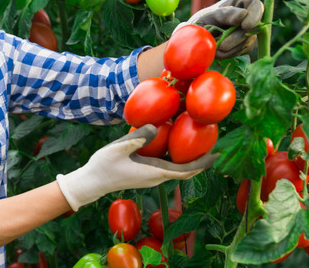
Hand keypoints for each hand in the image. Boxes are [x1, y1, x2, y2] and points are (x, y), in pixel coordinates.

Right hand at [56, 125, 215, 210]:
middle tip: (213, 146)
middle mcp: (156, 177)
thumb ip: (136, 138)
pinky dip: (176, 158)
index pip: (185, 171)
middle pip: (185, 171)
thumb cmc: (103, 166)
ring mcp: (151, 176)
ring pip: (176, 169)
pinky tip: (174, 144)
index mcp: (154, 172)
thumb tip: (155, 127)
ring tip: (198, 143)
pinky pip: (167, 166)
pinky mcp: (145, 173)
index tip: (216, 155)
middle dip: (200, 161)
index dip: (202, 164)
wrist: (92, 182)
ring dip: (189, 159)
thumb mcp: (117, 148)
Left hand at [174, 0, 263, 58]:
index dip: (254, 16)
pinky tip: (218, 53)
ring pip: (248, 41)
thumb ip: (225, 14)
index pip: (256, 6)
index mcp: (242, 1)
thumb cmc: (203, 20)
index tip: (245, 26)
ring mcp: (250, 30)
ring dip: (231, 48)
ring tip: (215, 49)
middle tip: (222, 46)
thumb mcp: (210, 15)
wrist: (197, 36)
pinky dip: (230, 53)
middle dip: (236, 38)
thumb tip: (243, 14)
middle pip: (253, 27)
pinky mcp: (246, 44)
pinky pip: (242, 50)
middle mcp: (250, 15)